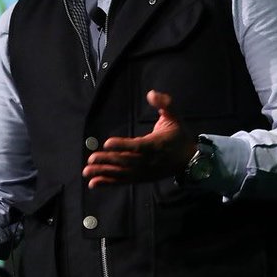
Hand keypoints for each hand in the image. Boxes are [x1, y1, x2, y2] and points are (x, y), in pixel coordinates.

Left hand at [82, 90, 196, 186]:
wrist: (189, 160)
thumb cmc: (178, 136)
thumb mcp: (175, 116)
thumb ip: (165, 103)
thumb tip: (151, 93)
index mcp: (155, 145)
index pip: (137, 147)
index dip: (122, 146)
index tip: (107, 143)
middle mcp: (148, 161)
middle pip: (125, 162)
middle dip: (108, 160)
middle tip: (91, 159)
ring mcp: (144, 172)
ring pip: (121, 173)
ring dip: (103, 173)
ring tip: (87, 172)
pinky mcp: (140, 178)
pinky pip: (122, 181)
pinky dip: (108, 183)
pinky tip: (93, 184)